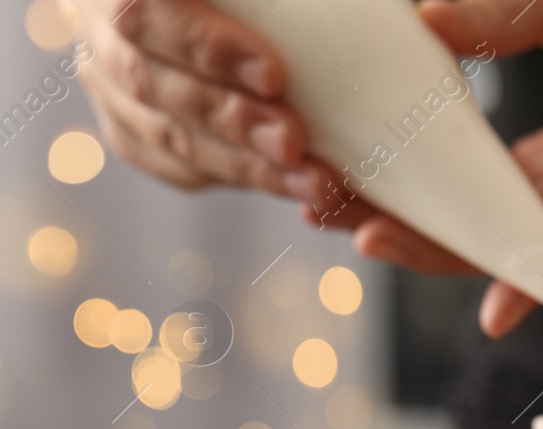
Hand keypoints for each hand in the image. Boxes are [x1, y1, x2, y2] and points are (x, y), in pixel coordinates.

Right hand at [77, 0, 335, 196]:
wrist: (207, 8)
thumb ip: (266, 2)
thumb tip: (334, 15)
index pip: (143, 13)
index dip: (206, 48)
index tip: (274, 77)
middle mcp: (98, 31)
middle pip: (152, 84)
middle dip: (232, 120)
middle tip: (295, 143)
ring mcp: (107, 84)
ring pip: (165, 136)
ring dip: (246, 166)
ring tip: (314, 184)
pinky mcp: (128, 130)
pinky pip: (174, 165)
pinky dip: (233, 176)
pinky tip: (289, 186)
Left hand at [314, 0, 542, 337]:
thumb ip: (517, 7)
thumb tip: (430, 25)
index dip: (541, 268)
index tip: (495, 317)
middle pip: (532, 233)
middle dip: (446, 246)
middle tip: (360, 234)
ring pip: (518, 224)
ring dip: (439, 228)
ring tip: (352, 213)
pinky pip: (520, 199)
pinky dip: (460, 202)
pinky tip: (396, 190)